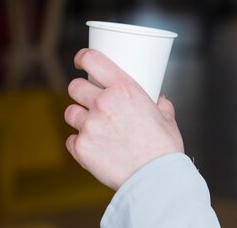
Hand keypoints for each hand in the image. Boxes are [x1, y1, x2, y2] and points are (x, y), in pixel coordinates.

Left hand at [64, 48, 183, 189]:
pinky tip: (95, 148)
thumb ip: (160, 105)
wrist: (154, 179)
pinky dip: (80, 143)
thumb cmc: (164, 148)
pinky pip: (71, 139)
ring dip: (80, 117)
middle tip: (91, 100)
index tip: (81, 61)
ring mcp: (89, 125)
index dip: (82, 57)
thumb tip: (160, 100)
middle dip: (81, 92)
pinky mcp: (81, 148)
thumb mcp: (167, 118)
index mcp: (124, 88)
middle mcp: (103, 102)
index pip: (92, 59)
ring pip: (70, 112)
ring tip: (95, 127)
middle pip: (74, 86)